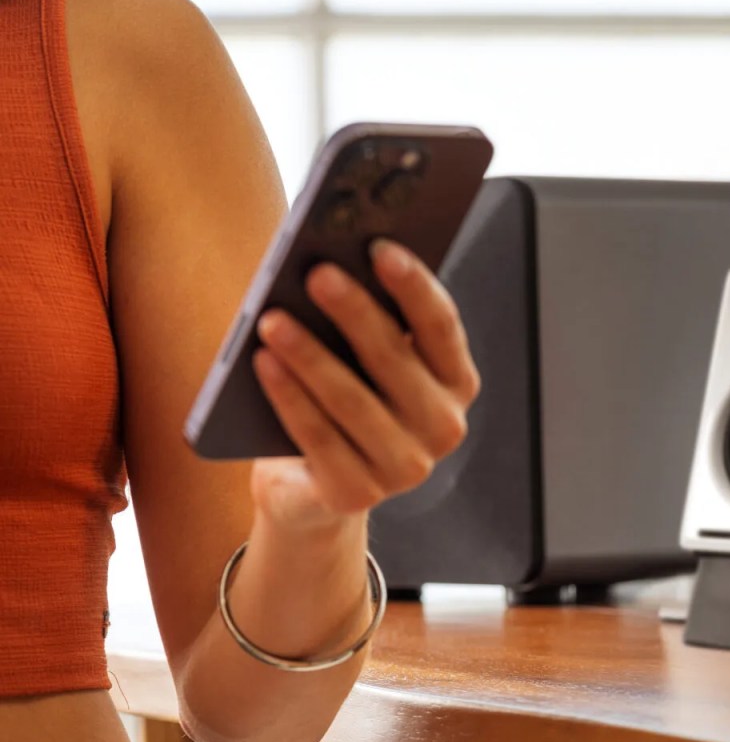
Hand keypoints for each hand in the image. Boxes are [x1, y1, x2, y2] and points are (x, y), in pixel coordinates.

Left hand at [249, 241, 480, 534]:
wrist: (314, 490)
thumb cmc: (343, 402)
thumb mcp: (363, 363)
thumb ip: (367, 324)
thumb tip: (332, 264)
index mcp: (455, 383)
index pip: (442, 327)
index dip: (413, 286)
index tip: (378, 246)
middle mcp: (443, 427)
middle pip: (395, 360)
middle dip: (354, 312)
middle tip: (317, 272)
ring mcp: (406, 468)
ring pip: (352, 400)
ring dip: (309, 355)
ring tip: (272, 318)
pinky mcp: (359, 495)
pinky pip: (318, 438)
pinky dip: (287, 397)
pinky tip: (262, 363)